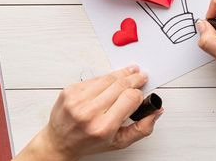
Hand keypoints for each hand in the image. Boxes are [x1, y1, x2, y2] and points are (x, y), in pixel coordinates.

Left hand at [14, 66, 162, 160]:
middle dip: (134, 79)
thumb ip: (142, 128)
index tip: (141, 94)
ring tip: (130, 72)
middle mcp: (88, 112)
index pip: (130, 98)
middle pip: (120, 85)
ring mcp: (77, 100)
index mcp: (103, 127)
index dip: (139, 94)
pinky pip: (95, 78)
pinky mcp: (70, 91)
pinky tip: (110, 81)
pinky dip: (105, 78)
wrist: (60, 142)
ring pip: (108, 78)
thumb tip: (156, 111)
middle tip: (141, 77)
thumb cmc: (88, 143)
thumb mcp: (119, 142)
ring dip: (122, 73)